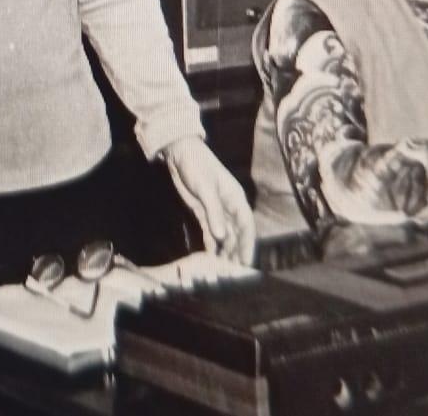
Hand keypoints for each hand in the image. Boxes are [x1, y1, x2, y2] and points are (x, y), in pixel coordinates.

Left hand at [163, 135, 256, 264]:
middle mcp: (229, 207)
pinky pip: (210, 233)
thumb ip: (214, 212)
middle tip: (234, 274)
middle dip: (237, 253)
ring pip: (224, 236)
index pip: (246, 226)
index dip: (248, 245)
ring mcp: (216, 211)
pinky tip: (211, 258)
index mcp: (235, 199)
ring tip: (223, 271)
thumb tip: (223, 237)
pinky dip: (212, 245)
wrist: (179, 153)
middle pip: (236, 234)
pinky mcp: (203, 213)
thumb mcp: (205, 188)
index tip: (246, 263)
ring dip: (225, 252)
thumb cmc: (196, 166)